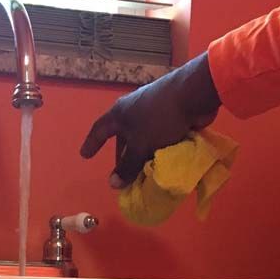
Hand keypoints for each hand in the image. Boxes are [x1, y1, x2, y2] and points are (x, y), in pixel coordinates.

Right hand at [80, 52, 220, 187]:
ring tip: (144, 171)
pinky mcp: (170, 113)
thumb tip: (113, 184)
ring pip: (142, 137)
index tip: (85, 155)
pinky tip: (161, 160)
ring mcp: (152, 110)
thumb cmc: (160, 118)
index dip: (91, 144)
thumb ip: (128, 166)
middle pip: (122, 137)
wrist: (194, 94)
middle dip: (123, 156)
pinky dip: (157, 148)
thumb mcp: (141, 145)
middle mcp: (133, 110)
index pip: (99, 130)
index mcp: (120, 113)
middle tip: (124, 173)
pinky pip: (158, 135)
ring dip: (142, 154)